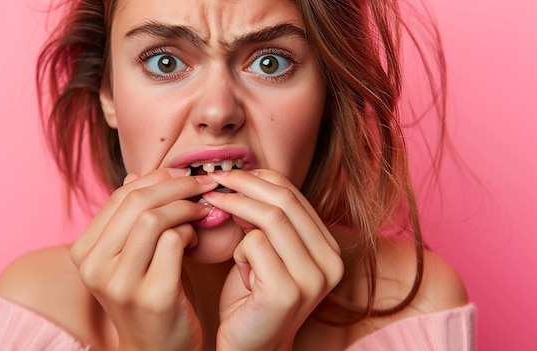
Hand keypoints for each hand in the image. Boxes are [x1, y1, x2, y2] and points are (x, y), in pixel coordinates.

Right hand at [70, 168, 217, 350]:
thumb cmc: (149, 294)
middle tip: (203, 184)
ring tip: (200, 212)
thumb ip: (129, 218)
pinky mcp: (152, 295)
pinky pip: (173, 242)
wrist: (156, 348)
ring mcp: (120, 283)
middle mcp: (94, 267)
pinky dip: (189, 232)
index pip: (120, 196)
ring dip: (185, 208)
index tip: (184, 173)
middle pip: (136, 202)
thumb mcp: (131, 255)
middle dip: (176, 185)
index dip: (156, 177)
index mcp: (84, 252)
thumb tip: (135, 175)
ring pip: (154, 219)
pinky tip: (194, 239)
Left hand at [202, 169, 343, 350]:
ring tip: (215, 212)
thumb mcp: (266, 252)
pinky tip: (239, 269)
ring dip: (237, 211)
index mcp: (329, 249)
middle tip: (214, 181)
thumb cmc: (253, 298)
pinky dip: (238, 250)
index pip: (294, 195)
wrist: (250, 347)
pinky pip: (255, 245)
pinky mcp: (286, 292)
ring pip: (271, 218)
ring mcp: (312, 278)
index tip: (230, 174)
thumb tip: (243, 178)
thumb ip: (265, 221)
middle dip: (244, 184)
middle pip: (284, 201)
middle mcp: (330, 262)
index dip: (259, 178)